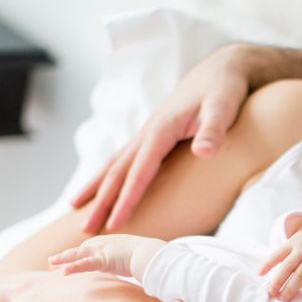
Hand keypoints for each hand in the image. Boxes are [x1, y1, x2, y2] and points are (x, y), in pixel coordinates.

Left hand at [49, 234, 164, 279]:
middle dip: (66, 256)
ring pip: (78, 255)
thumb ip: (135, 263)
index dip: (79, 254)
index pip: (92, 248)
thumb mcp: (140, 259)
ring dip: (63, 259)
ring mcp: (103, 249)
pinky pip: (84, 264)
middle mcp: (106, 243)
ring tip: (50, 263)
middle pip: (81, 250)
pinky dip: (73, 268)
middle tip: (52, 263)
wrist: (155, 255)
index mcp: (113, 243)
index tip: (70, 260)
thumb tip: (141, 273)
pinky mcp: (104, 259)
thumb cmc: (152, 258)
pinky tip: (62, 273)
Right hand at [73, 44, 251, 232]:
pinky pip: (126, 159)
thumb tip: (205, 152)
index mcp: (161, 130)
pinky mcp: (154, 134)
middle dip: (101, 202)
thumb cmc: (225, 90)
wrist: (222, 70)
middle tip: (84, 231)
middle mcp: (148, 132)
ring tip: (76, 209)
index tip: (116, 225)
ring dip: (96, 188)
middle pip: (118, 171)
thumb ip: (215, 131)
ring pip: (115, 164)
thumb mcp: (224, 108)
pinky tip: (103, 187)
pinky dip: (109, 175)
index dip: (127, 200)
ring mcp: (148, 133)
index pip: (140, 172)